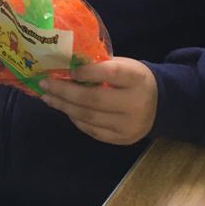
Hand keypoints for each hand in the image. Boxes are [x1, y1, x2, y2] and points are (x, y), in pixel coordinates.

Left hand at [39, 57, 157, 144]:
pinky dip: (76, 119)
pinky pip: (92, 130)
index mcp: (136, 78)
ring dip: (64, 106)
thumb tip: (64, 66)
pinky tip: (65, 109)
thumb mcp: (123, 65)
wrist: (160, 104)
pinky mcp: (123, 139)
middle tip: (44, 84)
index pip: (111, 73)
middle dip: (64, 92)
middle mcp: (135, 103)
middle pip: (93, 99)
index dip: (87, 72)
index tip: (67, 69)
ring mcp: (129, 125)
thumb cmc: (133, 79)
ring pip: (89, 117)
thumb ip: (99, 66)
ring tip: (48, 97)